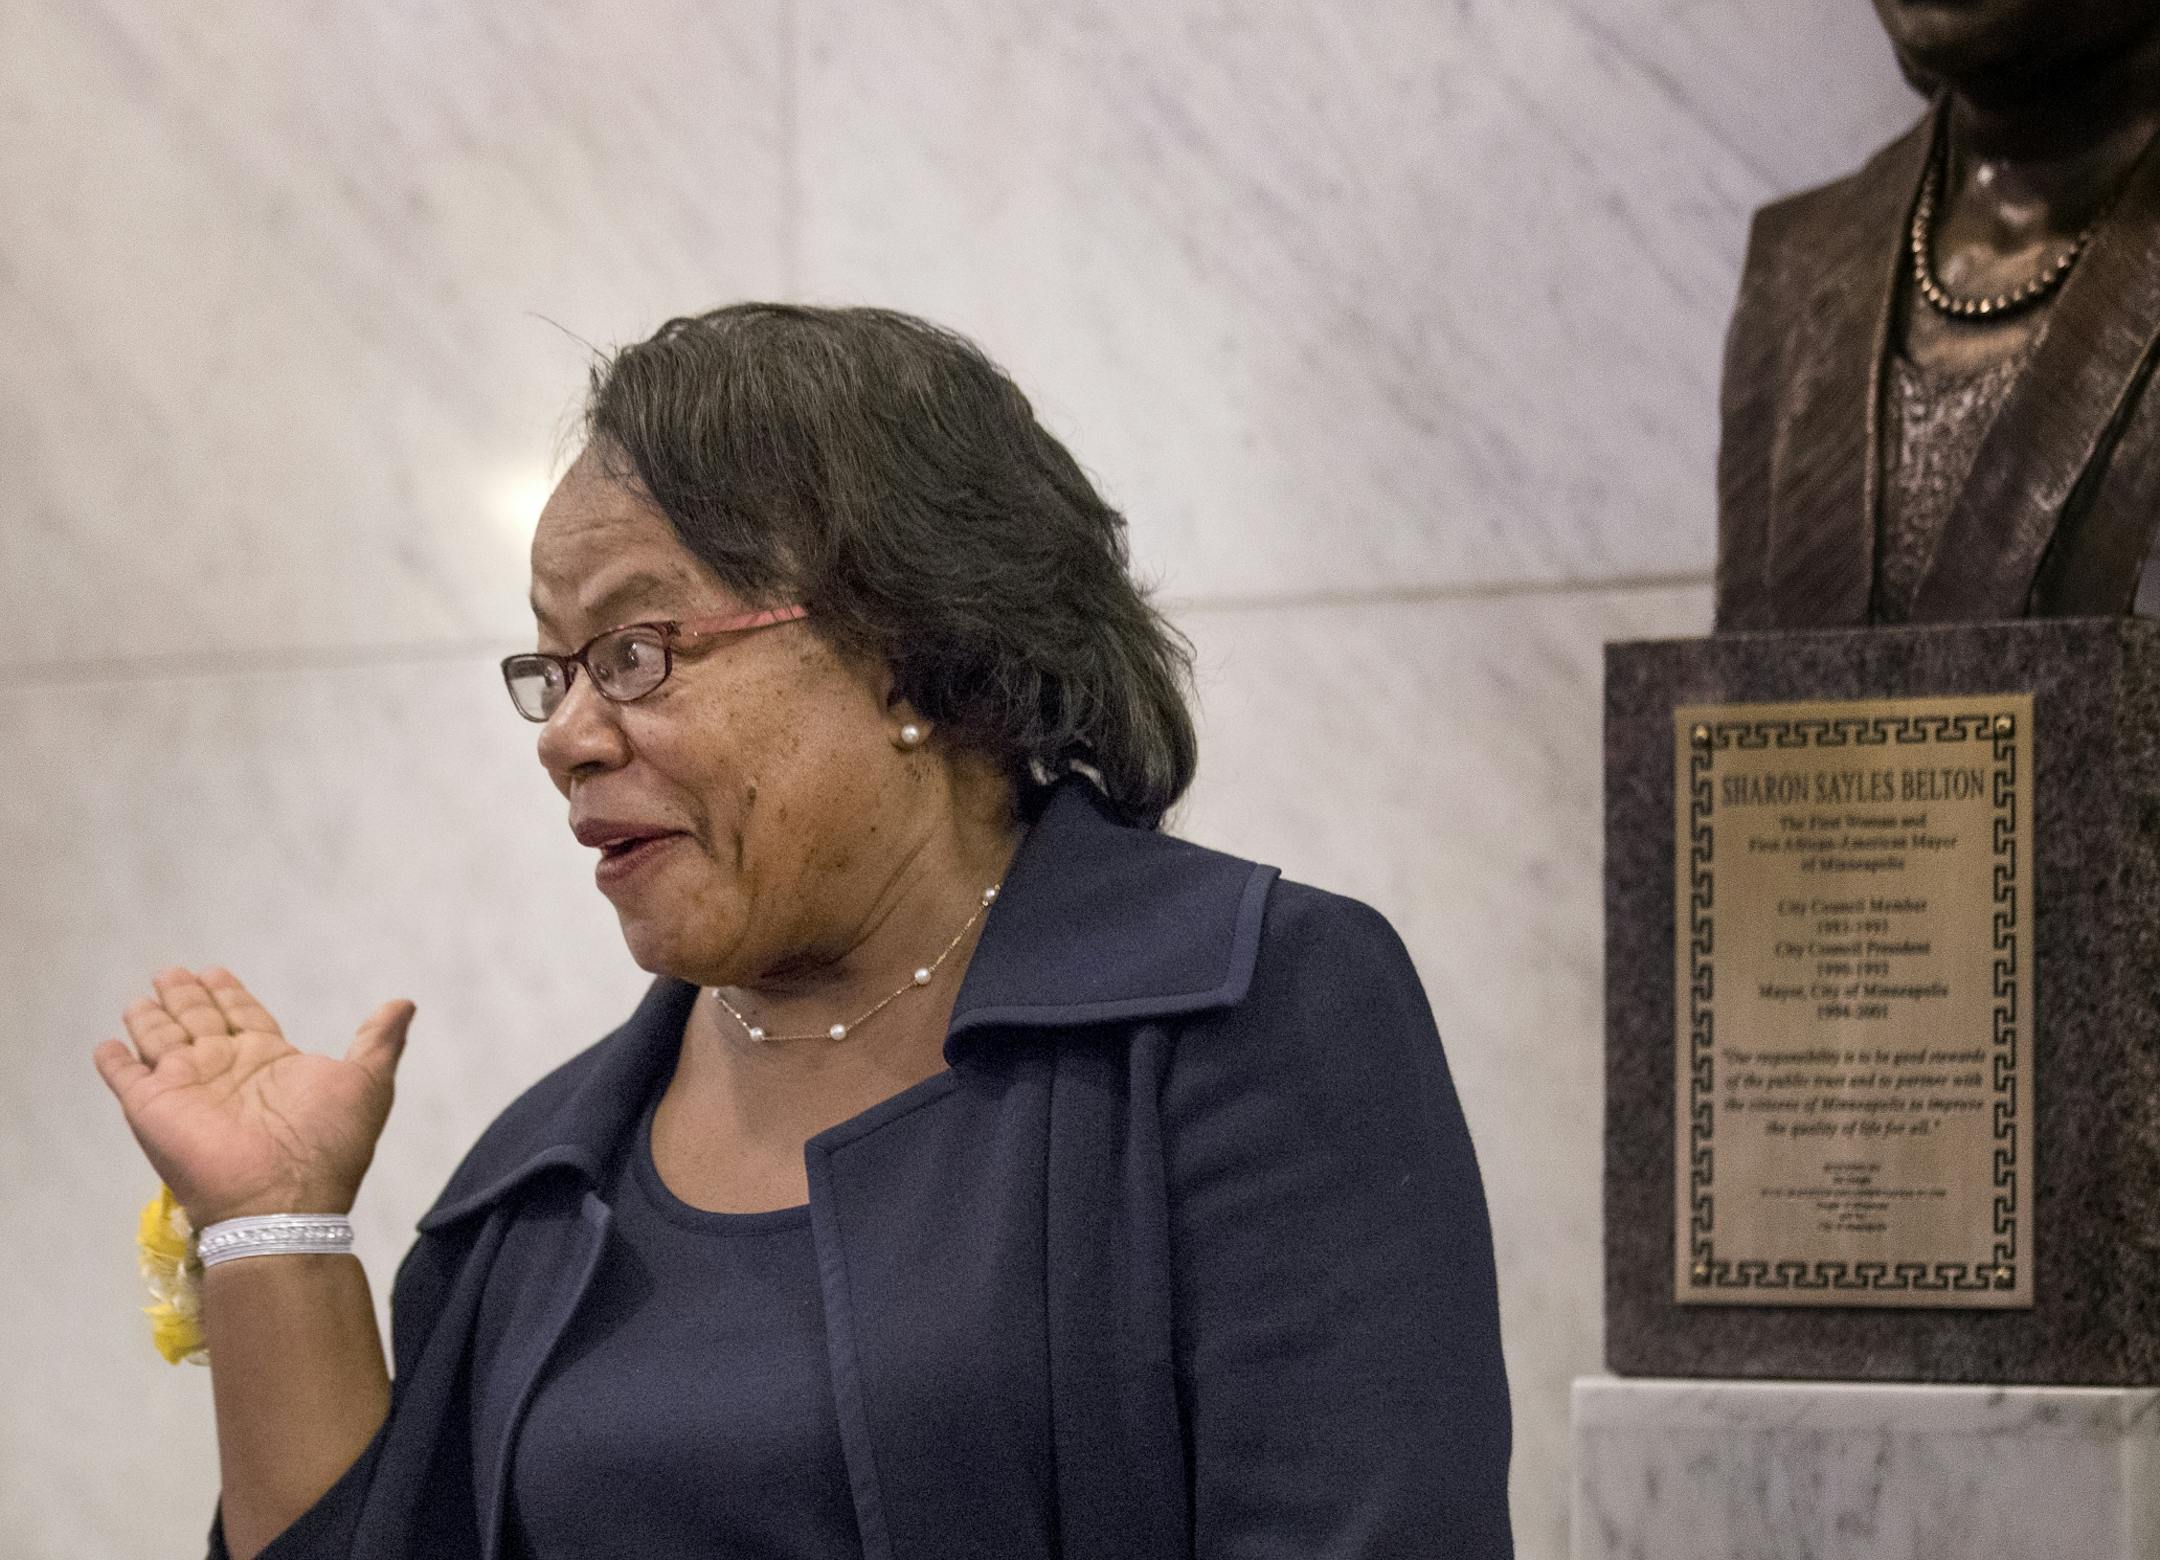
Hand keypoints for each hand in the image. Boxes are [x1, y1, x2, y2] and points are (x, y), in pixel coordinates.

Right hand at [93, 967, 415, 1227]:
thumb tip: (404, 1003)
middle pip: (200, 1020)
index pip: (245, 1015)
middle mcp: (225, 1069)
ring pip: (162, 1039)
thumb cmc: (328, 1143)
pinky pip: (126, 1077)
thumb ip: (379, 1040)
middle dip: (187, 995)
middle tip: (173, 971)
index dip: (230, 993)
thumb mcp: (367, 1082)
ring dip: (151, 1018)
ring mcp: (186, 1087)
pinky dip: (114, 1061)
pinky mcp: (151, 1108)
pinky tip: (106, 1044)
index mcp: (270, 1060)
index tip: (216, 971)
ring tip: (143, 997)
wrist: (284, 1200)